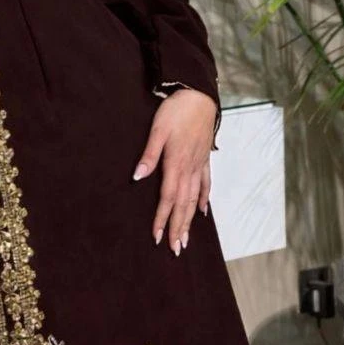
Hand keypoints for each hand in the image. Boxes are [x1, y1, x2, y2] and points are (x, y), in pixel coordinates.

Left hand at [131, 88, 216, 255]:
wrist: (199, 95)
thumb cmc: (176, 110)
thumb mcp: (157, 130)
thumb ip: (149, 155)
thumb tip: (137, 177)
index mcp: (176, 163)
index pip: (168, 198)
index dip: (163, 218)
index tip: (158, 236)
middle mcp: (190, 168)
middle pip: (183, 204)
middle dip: (178, 228)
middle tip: (176, 249)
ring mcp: (199, 164)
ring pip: (195, 198)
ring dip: (190, 220)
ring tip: (187, 239)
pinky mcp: (204, 158)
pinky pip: (206, 184)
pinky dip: (204, 199)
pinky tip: (203, 212)